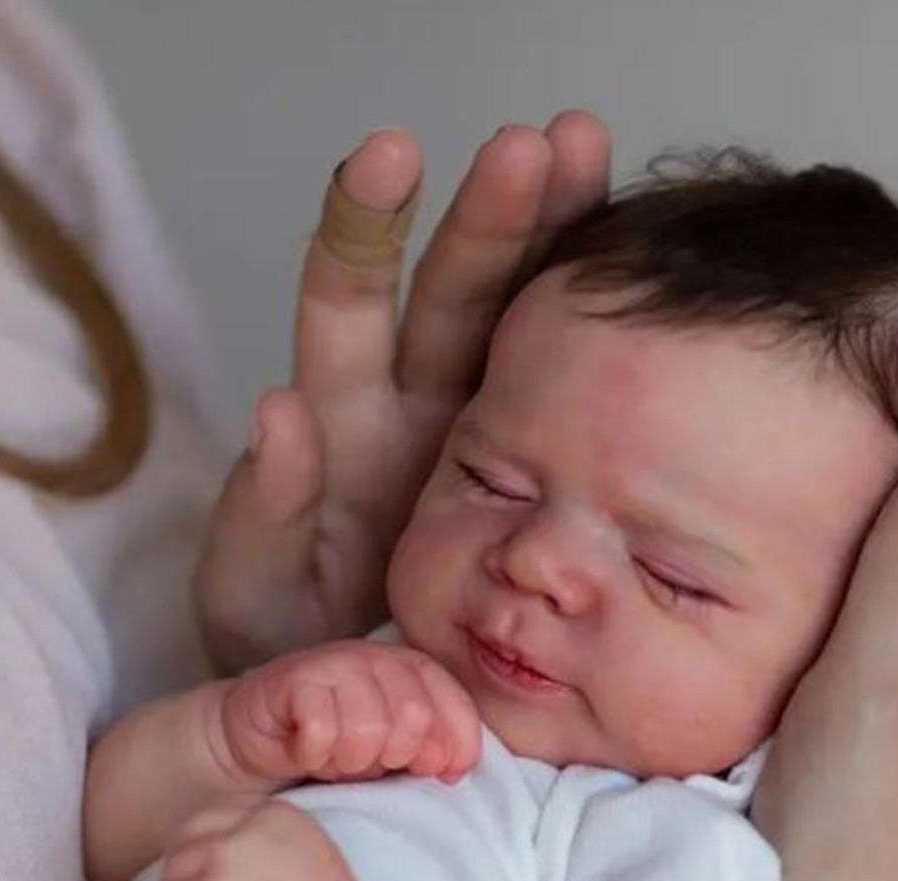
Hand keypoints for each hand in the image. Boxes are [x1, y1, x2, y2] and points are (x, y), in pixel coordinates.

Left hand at [157, 798, 370, 880]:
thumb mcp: (303, 856)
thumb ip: (262, 843)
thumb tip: (211, 856)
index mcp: (275, 812)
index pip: (211, 820)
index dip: (211, 861)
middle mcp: (250, 823)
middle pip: (184, 842)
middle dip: (190, 880)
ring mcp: (227, 856)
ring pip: (171, 878)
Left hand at [195, 113, 611, 671]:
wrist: (355, 718)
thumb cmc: (287, 658)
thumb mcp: (251, 600)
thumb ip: (257, 518)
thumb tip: (277, 412)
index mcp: (340, 428)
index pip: (347, 305)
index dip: (364, 226)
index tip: (391, 154)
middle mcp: (412, 414)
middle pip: (453, 293)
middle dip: (494, 215)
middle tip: (548, 145)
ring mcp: (484, 445)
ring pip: (524, 327)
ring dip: (557, 241)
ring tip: (595, 160)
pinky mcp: (538, 488)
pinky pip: (574, 398)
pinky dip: (604, 339)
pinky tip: (647, 280)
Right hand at [219, 639, 480, 785]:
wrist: (262, 735)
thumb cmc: (335, 744)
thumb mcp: (392, 751)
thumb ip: (428, 752)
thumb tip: (453, 768)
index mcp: (414, 670)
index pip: (456, 707)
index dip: (451, 748)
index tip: (431, 773)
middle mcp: (379, 658)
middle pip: (414, 717)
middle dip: (392, 756)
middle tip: (364, 762)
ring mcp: (336, 663)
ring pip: (367, 728)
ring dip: (349, 760)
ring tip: (333, 757)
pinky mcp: (294, 677)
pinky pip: (322, 732)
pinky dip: (314, 755)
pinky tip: (305, 750)